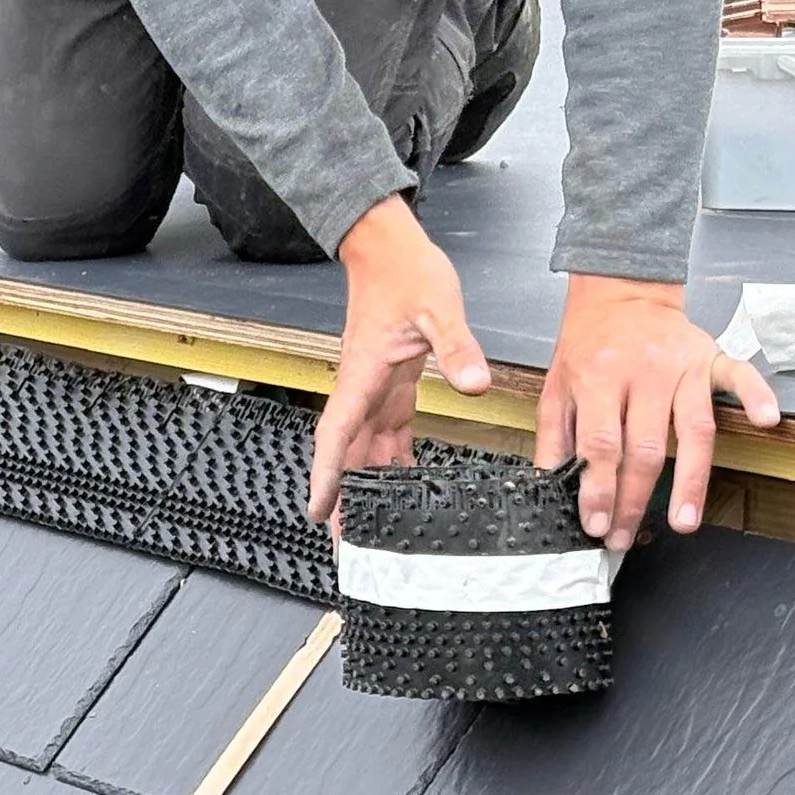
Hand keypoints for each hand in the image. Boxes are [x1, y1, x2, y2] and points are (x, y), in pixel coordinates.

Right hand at [308, 193, 490, 526]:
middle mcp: (361, 390)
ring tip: (371, 530)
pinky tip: (404, 489)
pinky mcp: (390, 387)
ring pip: (363, 450)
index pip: (336, 435)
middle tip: (346, 545)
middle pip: (344, 455)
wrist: (388, 249)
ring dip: (365, 488)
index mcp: (363, 376)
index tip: (320, 512)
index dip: (327, 476)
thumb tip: (474, 382)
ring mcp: (374, 391)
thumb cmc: (405, 272)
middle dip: (342, 500)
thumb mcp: (439, 307)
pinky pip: (385, 435)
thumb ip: (457, 347)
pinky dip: (390, 465)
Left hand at [536, 275, 779, 548]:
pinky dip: (757, 396)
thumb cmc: (587, 346)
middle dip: (636, 499)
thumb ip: (555, 437)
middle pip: (646, 447)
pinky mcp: (711, 356)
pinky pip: (739, 376)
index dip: (600, 488)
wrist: (619, 293)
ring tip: (685, 522)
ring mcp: (682, 365)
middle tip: (628, 536)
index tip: (597, 524)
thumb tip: (548, 487)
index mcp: (598, 377)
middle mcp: (643, 372)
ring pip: (693, 429)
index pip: (601, 444)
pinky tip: (768, 421)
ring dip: (691, 480)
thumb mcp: (556, 387)